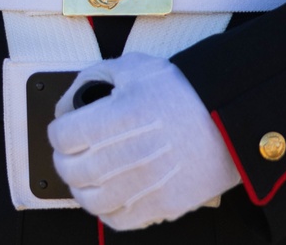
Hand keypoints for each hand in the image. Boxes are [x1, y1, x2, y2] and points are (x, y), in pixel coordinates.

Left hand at [48, 52, 240, 230]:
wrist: (227, 116)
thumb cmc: (184, 91)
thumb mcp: (136, 66)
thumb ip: (94, 77)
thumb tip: (68, 102)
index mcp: (120, 116)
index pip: (64, 135)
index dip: (58, 130)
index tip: (63, 128)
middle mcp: (129, 154)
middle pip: (72, 170)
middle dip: (64, 159)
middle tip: (69, 151)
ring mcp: (144, 184)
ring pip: (90, 200)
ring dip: (80, 188)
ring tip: (86, 175)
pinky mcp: (160, 206)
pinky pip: (118, 220)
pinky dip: (105, 210)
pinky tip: (109, 193)